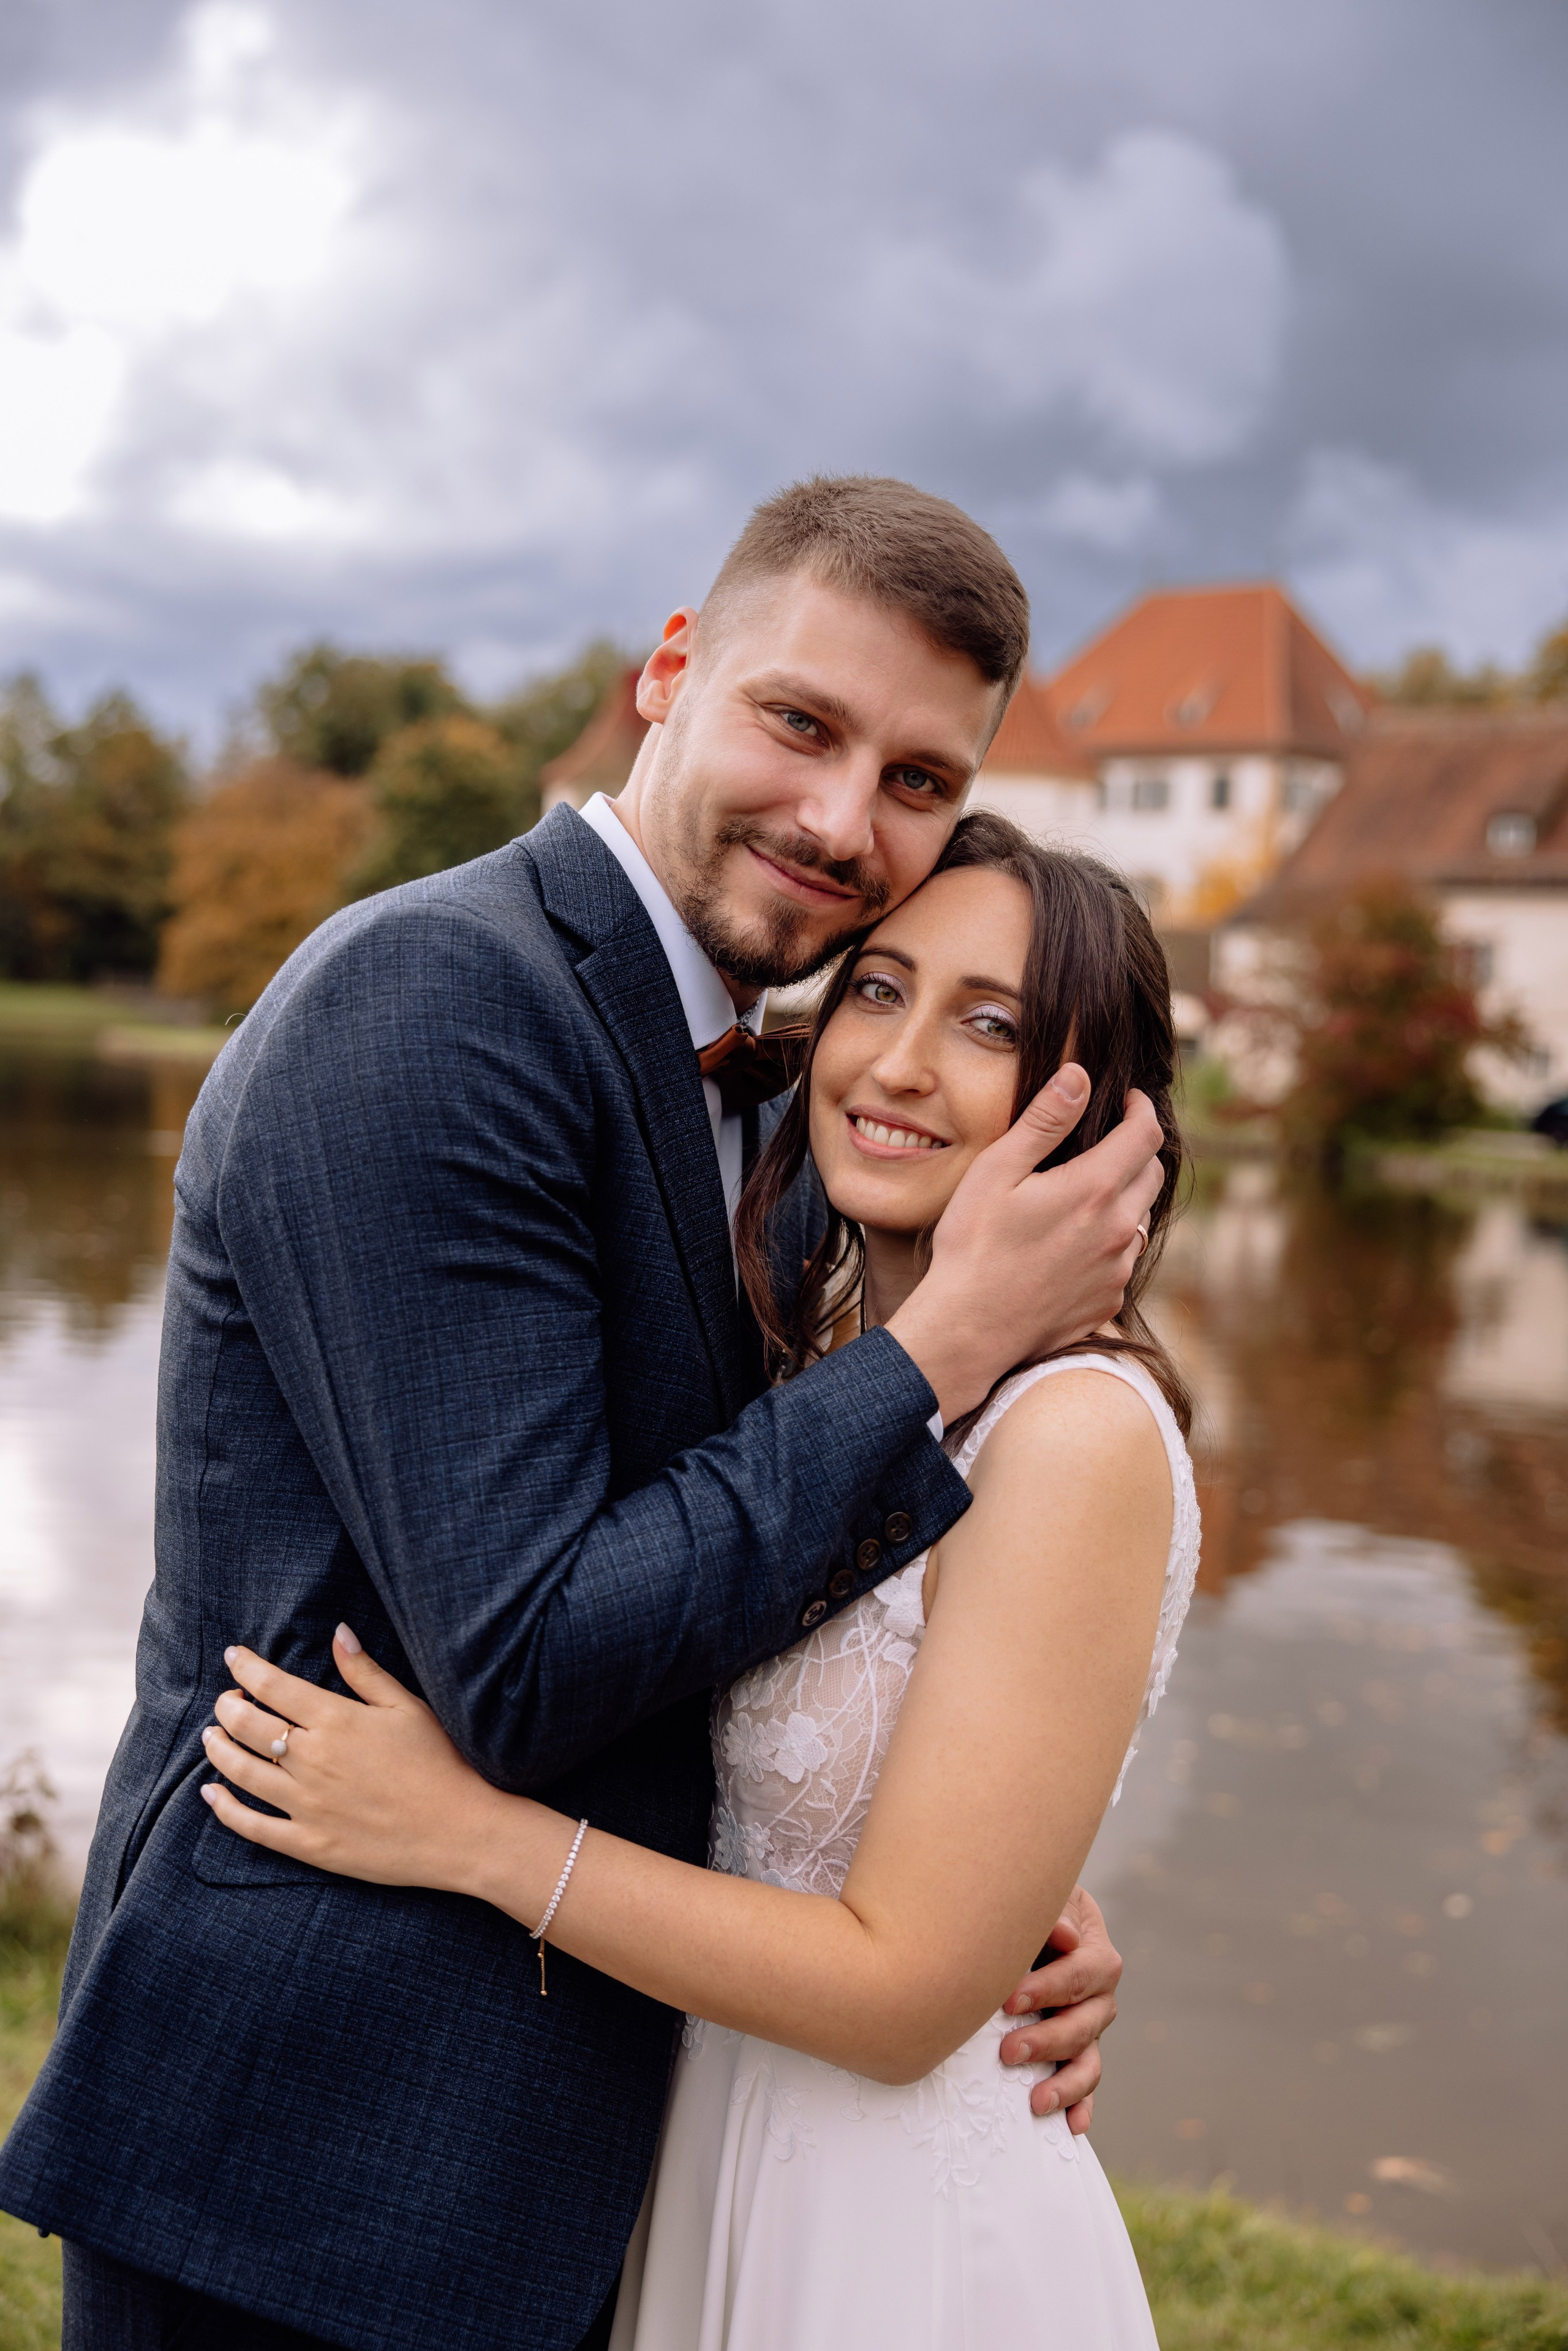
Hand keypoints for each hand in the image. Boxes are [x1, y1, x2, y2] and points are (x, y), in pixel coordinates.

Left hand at [199, 1629, 519, 1897]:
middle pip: (248, 1726)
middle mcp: (312, 1759)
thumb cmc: (441, 1762)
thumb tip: (338, 1632)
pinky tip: (210, 1795)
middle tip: (225, 1700)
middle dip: (227, 1707)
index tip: (233, 1657)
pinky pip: (252, 1827)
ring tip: (211, 1737)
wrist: (461, 1831)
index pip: (273, 1685)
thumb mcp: (408, 1706)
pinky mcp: (309, 1843)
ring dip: (219, 1750)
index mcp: (336, 1720)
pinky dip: (225, 1809)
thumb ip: (365, 1671)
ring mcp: (306, 1805)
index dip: (247, 1668)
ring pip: (242, 1772)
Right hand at [886, 1071, 1163, 1421]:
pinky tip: (1073, 1242)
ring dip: (1125, 1195)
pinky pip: (1124, 1257)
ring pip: (1141, 1216)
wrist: (969, 1330)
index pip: (1145, 1134)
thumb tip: (1079, 1076)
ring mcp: (1117, 1268)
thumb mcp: (997, 1171)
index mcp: (1093, 1190)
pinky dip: (1111, 1239)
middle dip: (1136, 1148)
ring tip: (1085, 1192)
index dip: (1141, 1108)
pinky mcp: (1109, 1299)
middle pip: (1152, 1173)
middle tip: (1106, 1139)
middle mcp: (1118, 1229)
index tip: (1128, 1098)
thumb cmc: (973, 1246)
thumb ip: (1044, 1121)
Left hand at [997, 1885, 1121, 2134]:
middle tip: (1007, 2051)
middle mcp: (1100, 1995)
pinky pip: (1085, 2083)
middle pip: (1086, 2022)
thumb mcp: (1041, 1899)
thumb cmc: (1025, 1908)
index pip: (1084, 1972)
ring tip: (1035, 2101)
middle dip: (1047, 2040)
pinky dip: (1081, 2106)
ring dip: (1065, 2083)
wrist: (1021, 1922)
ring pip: (1089, 2060)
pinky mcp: (1076, 2053)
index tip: (1008, 2001)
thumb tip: (1067, 1937)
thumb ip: (1052, 1915)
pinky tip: (1072, 2127)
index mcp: (1095, 1952)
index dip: (1049, 1988)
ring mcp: (1090, 2028)